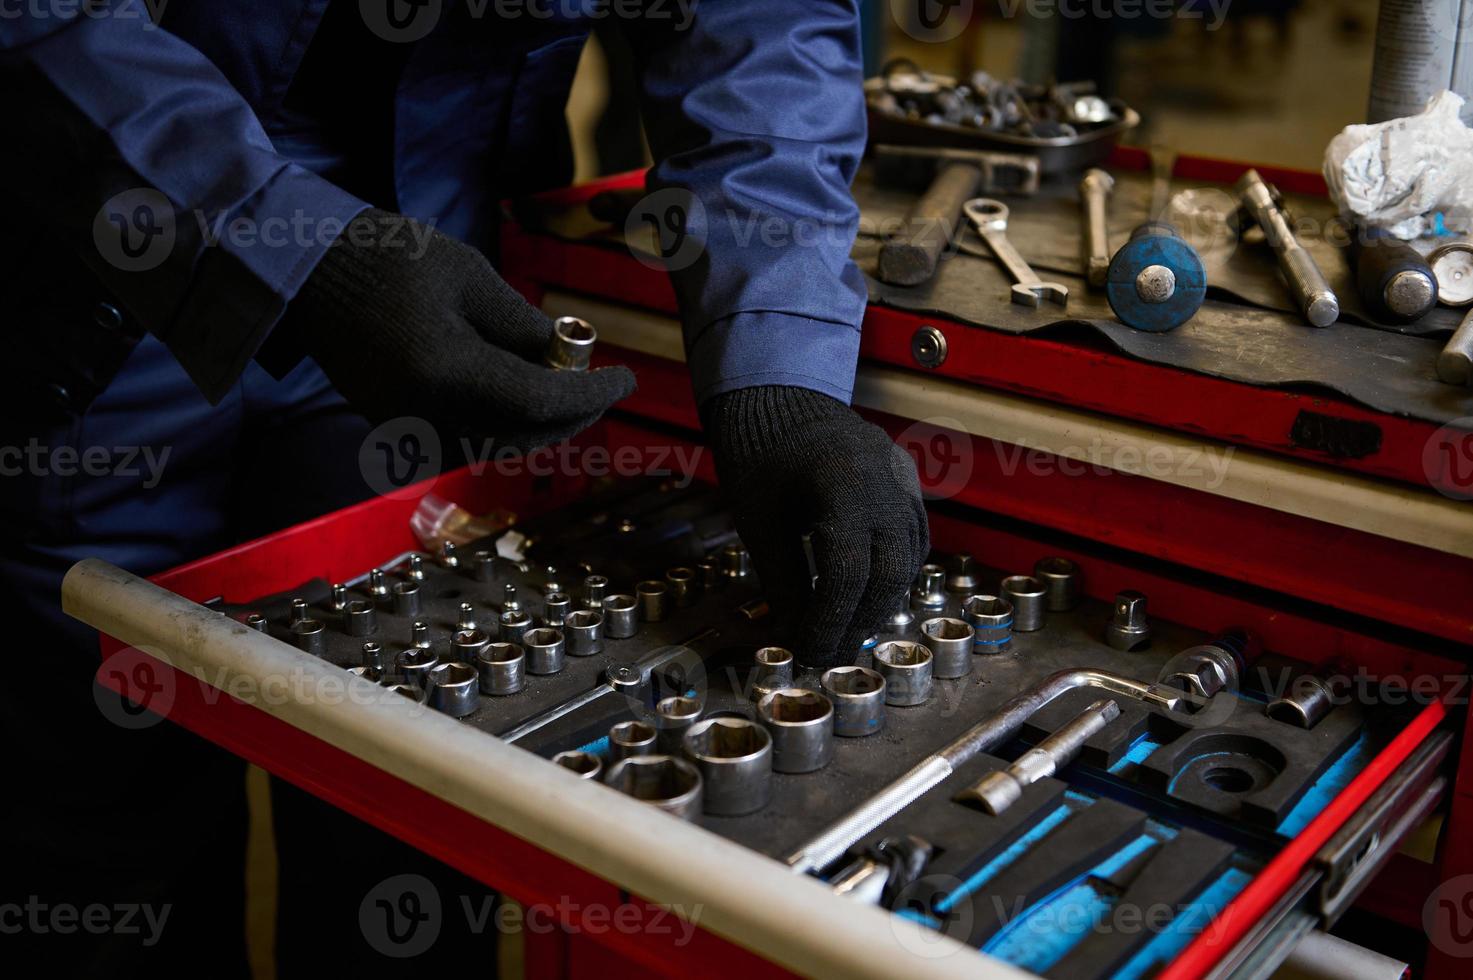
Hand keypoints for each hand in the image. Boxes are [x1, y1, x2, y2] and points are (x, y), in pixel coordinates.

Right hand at [282, 209, 634, 448]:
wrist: (309, 271)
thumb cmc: (391, 258)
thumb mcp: (472, 277)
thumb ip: (523, 327)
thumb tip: (569, 361)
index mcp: (445, 370)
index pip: (539, 402)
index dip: (592, 396)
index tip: (626, 379)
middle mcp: (425, 413)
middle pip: (522, 436)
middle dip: (572, 415)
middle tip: (603, 385)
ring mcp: (406, 426)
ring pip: (498, 445)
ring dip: (540, 424)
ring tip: (568, 387)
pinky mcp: (395, 426)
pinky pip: (467, 439)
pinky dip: (505, 424)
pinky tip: (523, 394)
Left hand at [705, 386, 929, 669]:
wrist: (781, 402)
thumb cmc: (762, 457)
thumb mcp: (760, 523)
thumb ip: (782, 581)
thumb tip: (794, 636)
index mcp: (843, 485)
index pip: (848, 573)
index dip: (829, 621)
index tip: (809, 649)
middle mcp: (885, 483)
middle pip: (888, 572)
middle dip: (860, 620)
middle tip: (831, 649)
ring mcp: (902, 481)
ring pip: (908, 559)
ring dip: (880, 601)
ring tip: (846, 630)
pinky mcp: (907, 484)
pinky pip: (913, 539)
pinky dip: (893, 573)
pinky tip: (867, 595)